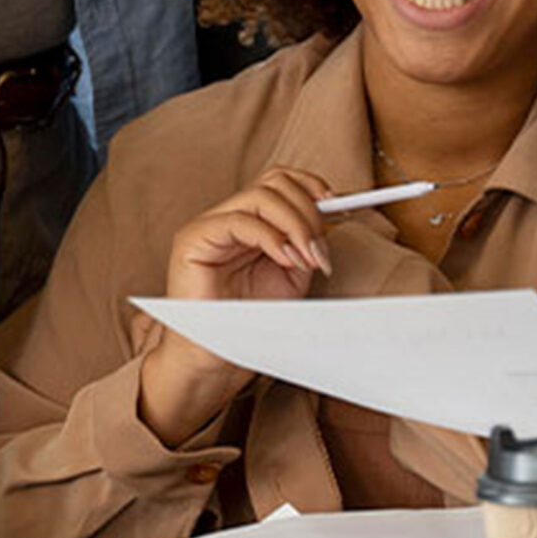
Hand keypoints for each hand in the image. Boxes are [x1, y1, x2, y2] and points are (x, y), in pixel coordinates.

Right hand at [140, 167, 334, 442]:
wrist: (219, 357)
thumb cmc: (252, 319)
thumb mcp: (293, 272)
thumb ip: (308, 241)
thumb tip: (336, 211)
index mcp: (251, 219)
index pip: (281, 180)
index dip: (313, 187)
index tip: (343, 208)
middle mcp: (228, 215)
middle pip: (275, 181)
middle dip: (308, 211)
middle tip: (320, 249)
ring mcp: (208, 224)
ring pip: (261, 196)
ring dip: (295, 225)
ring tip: (307, 259)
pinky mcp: (193, 239)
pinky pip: (239, 221)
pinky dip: (272, 237)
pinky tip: (287, 259)